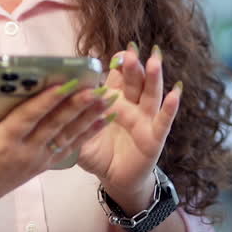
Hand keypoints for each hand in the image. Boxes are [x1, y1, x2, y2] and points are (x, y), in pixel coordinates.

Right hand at [0, 82, 114, 212]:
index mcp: (3, 143)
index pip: (29, 118)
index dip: (47, 100)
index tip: (65, 83)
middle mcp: (25, 151)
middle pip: (55, 124)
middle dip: (77, 105)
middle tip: (97, 87)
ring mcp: (38, 159)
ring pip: (67, 134)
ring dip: (90, 116)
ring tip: (109, 99)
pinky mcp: (44, 165)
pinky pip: (70, 148)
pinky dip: (89, 133)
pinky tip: (104, 120)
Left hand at [78, 43, 182, 210]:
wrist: (116, 179)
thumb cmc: (99, 154)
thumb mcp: (80, 137)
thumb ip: (71, 123)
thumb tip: (57, 105)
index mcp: (114, 100)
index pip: (117, 77)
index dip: (118, 64)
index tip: (117, 53)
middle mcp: (132, 106)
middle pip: (135, 81)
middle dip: (133, 66)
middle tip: (131, 52)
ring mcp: (146, 119)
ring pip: (151, 94)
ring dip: (153, 78)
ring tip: (154, 61)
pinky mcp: (155, 136)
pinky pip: (163, 120)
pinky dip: (170, 108)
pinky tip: (175, 93)